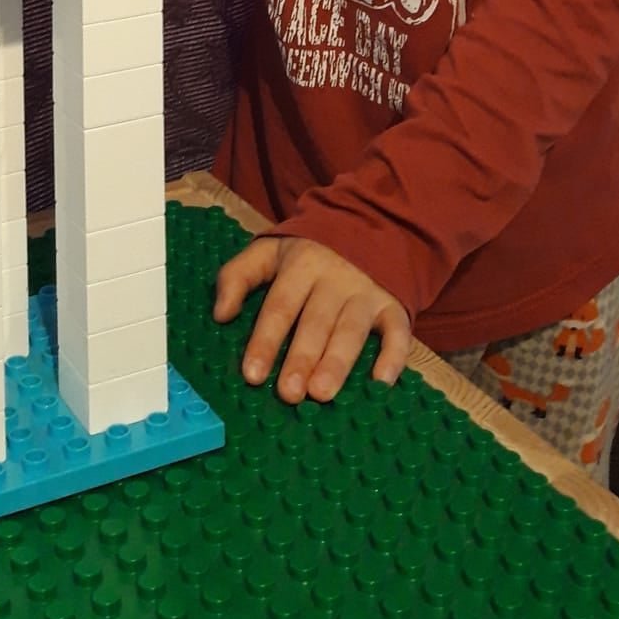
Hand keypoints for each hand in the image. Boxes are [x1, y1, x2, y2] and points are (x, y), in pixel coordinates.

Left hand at [212, 234, 411, 403]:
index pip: (281, 305)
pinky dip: (393, 356)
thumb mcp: (269, 251)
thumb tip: (220, 314)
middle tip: (289, 393)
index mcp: (302, 264)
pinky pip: (397, 332)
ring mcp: (367, 292)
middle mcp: (336, 278)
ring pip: (352, 330)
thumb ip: (237, 276)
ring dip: (338, 362)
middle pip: (316, 322)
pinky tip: (380, 383)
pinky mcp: (394, 306)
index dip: (266, 341)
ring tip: (322, 393)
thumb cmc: (308, 253)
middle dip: (302, 358)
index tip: (253, 375)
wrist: (368, 225)